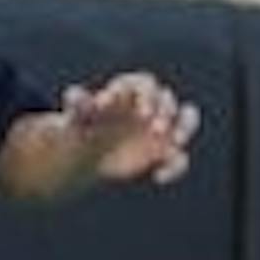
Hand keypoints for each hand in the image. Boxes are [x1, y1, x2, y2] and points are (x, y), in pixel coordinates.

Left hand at [60, 71, 199, 184]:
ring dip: (184, 130)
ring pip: (185, 121)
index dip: (145, 95)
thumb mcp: (73, 119)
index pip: (144, 83)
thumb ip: (77, 106)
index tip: (140, 112)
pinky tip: (156, 177)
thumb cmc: (78, 129)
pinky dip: (174, 167)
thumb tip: (74, 95)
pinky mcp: (163, 152)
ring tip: (174, 143)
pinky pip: (178, 158)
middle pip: (167, 100)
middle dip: (166, 113)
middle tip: (155, 130)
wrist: (82, 155)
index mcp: (126, 92)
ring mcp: (159, 128)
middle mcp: (147, 106)